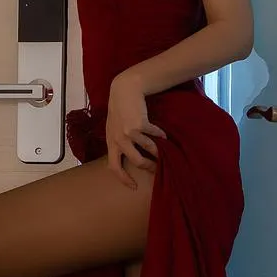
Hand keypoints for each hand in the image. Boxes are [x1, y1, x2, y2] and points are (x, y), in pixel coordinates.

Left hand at [104, 71, 166, 188]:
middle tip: (158, 169)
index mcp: (111, 142)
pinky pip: (154, 135)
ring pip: (148, 149)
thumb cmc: (121, 109)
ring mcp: (128, 132)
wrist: (124, 90)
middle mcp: (118, 139)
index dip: (123, 178)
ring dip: (158, 151)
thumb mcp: (114, 127)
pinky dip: (160, 135)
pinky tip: (164, 135)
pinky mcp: (138, 124)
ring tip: (165, 153)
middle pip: (136, 161)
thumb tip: (130, 158)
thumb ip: (119, 142)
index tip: (133, 187)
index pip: (114, 166)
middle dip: (149, 167)